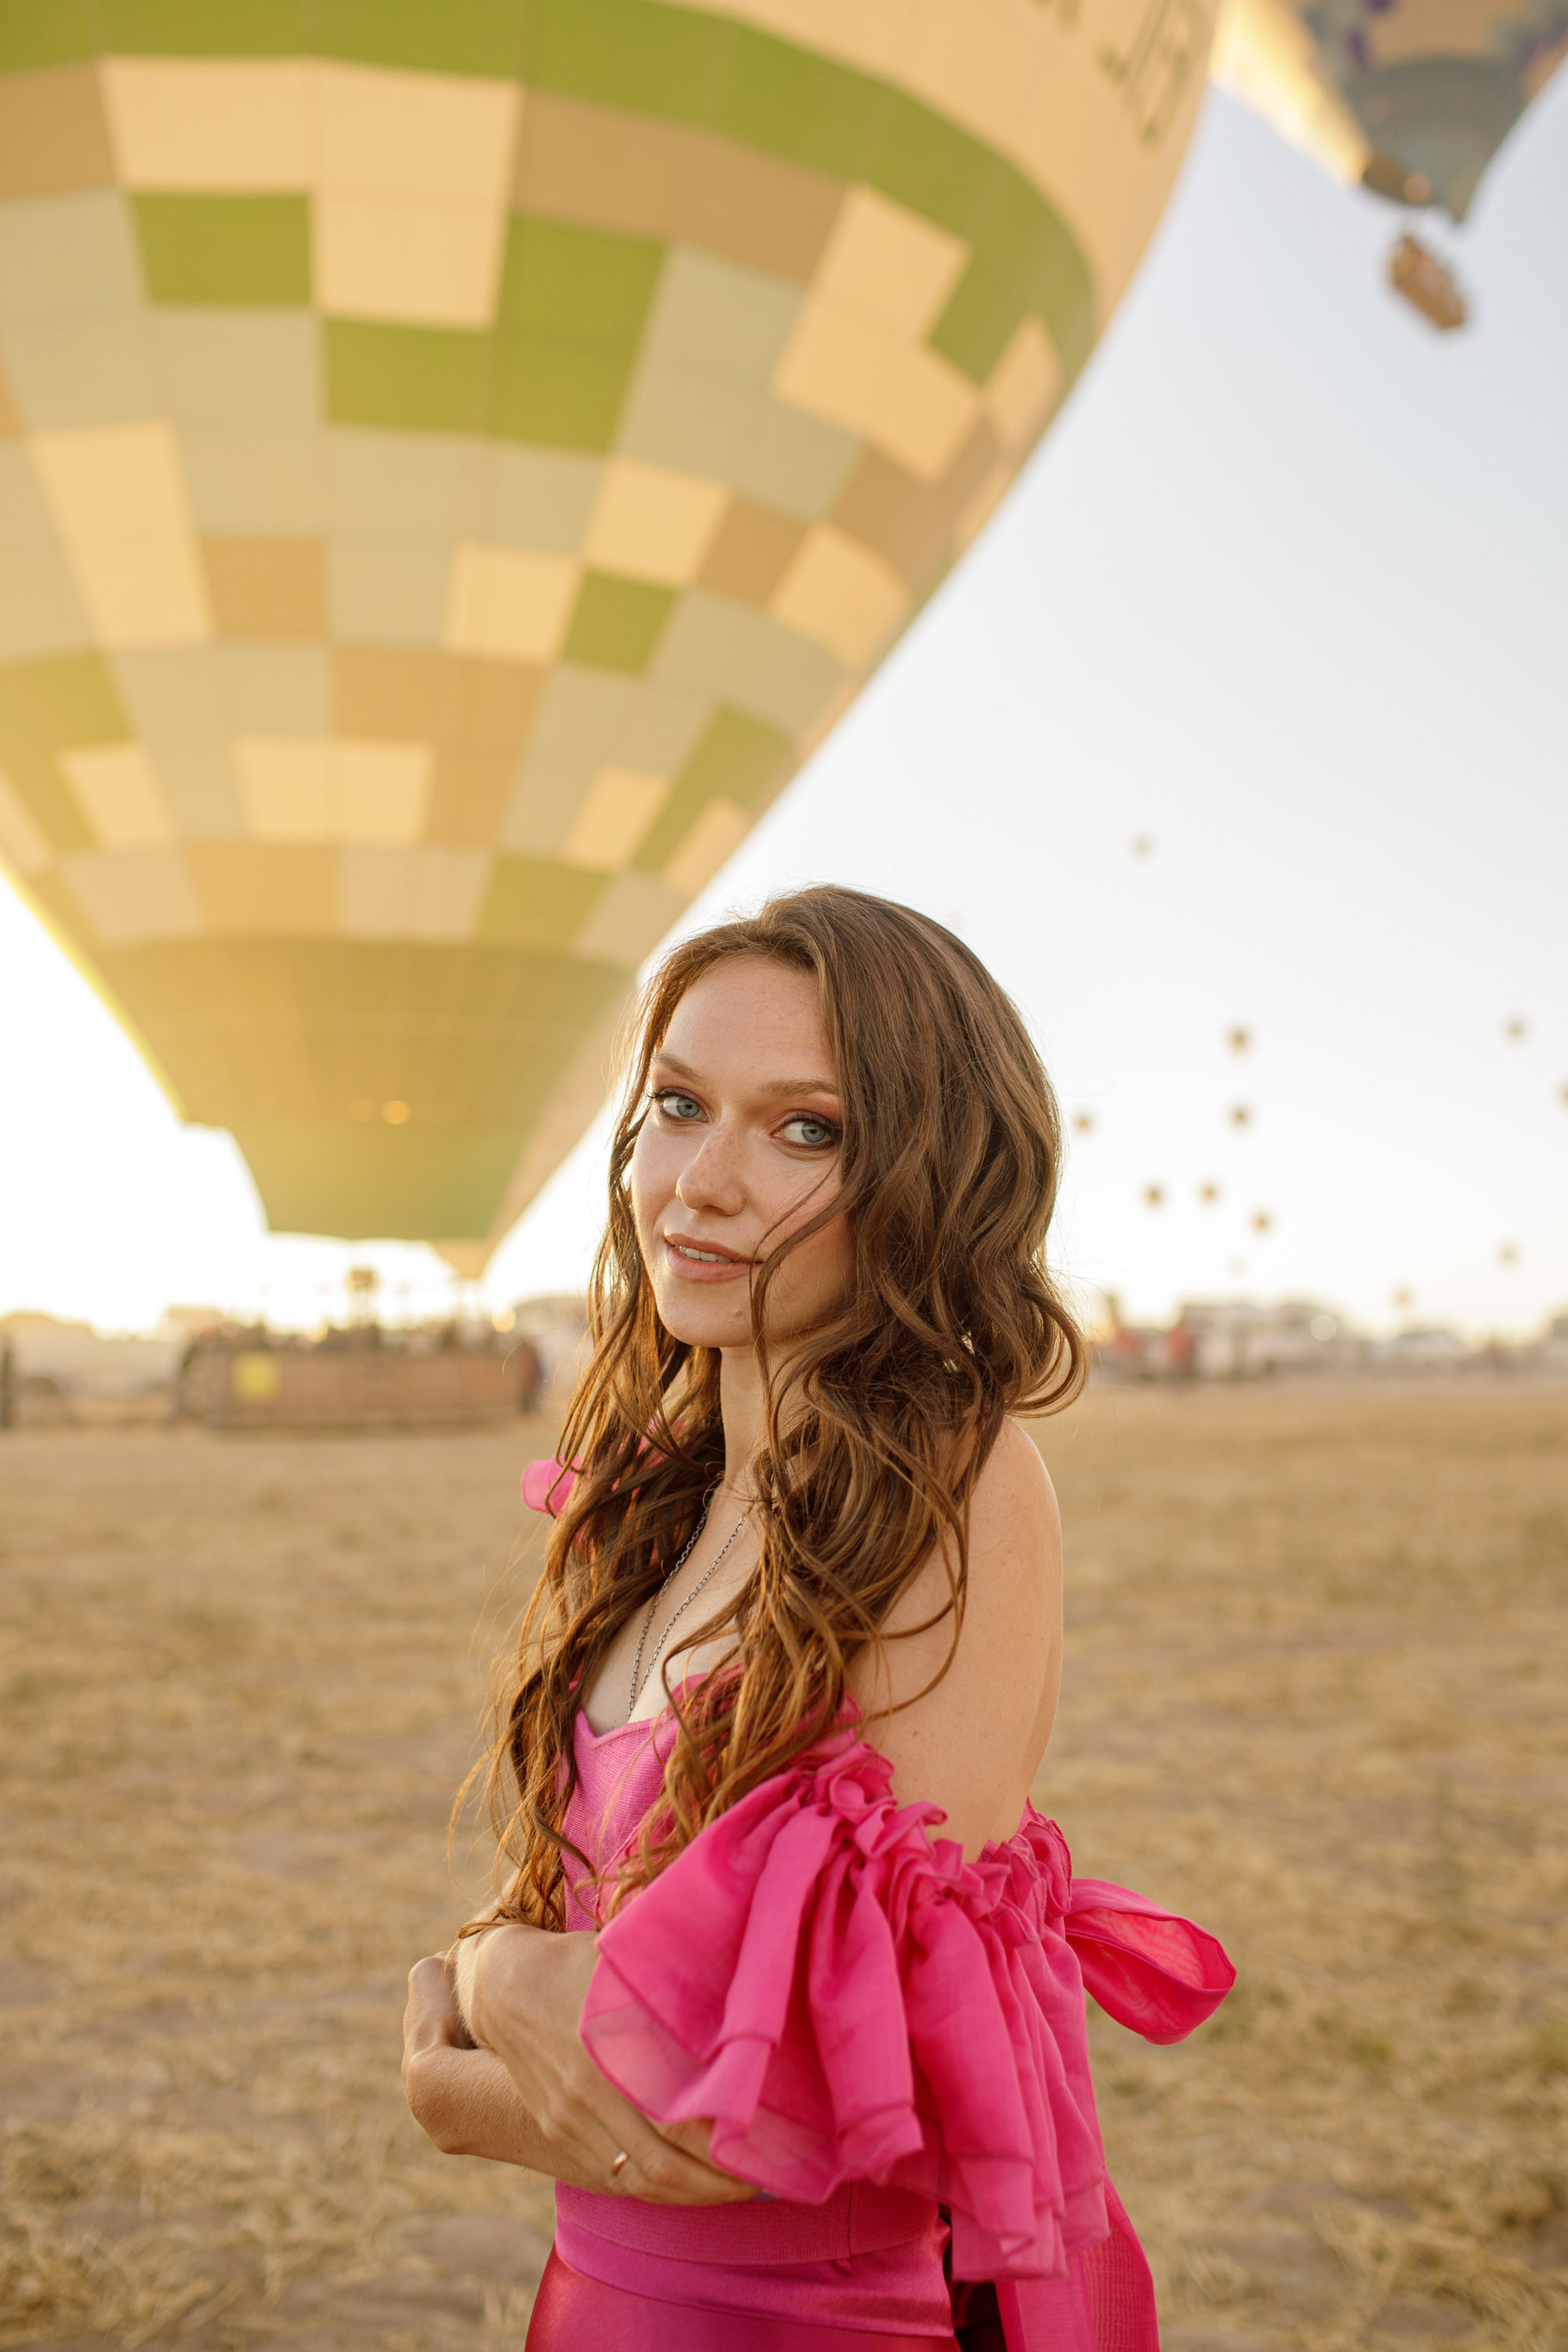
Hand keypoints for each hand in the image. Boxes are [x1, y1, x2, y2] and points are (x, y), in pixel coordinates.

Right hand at [467, 1923, 755, 2204]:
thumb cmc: (580, 1963)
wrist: (503, 1985)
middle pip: (664, 2163)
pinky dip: (655, 2189)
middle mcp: (591, 2095)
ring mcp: (571, 2119)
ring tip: (736, 2188)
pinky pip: (613, 2177)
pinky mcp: (560, 2130)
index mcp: (614, 2052)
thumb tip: (741, 1990)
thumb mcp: (625, 1964)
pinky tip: (687, 2185)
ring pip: (638, 2180)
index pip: (681, 2119)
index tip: (771, 2142)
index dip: (728, 2140)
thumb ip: (677, 1984)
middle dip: (720, 2181)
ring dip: (691, 2193)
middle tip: (766, 2177)